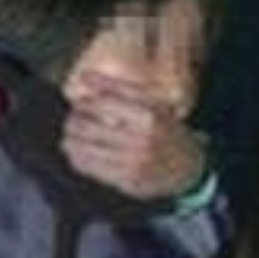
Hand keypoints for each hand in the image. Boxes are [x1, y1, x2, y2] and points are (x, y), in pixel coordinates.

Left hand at [62, 69, 206, 199]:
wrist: (187, 169)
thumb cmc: (165, 130)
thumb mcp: (152, 103)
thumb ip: (119, 87)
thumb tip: (85, 75)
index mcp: (148, 117)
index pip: (97, 103)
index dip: (84, 102)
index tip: (83, 104)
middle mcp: (141, 141)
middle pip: (82, 125)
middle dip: (74, 119)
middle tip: (77, 118)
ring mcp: (132, 164)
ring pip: (77, 146)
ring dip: (71, 137)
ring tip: (77, 134)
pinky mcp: (124, 181)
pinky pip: (83, 165)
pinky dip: (77, 154)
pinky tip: (84, 150)